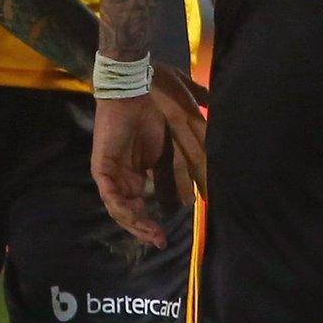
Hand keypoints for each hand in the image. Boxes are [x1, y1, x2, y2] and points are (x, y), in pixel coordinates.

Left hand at [93, 70, 209, 250]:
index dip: (163, 215)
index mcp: (143, 166)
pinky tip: (136, 218)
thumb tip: (219, 149)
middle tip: (163, 240)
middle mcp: (128, 173)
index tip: (179, 227)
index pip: (151, 198)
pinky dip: (122, 210)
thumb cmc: (158, 100)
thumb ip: (201, 138)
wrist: (135, 83)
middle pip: (133, 209)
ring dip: (136, 224)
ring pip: (121, 208)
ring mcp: (114, 172)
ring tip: (155, 235)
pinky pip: (109, 197)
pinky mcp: (103, 168)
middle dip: (146, 228)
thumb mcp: (185, 126)